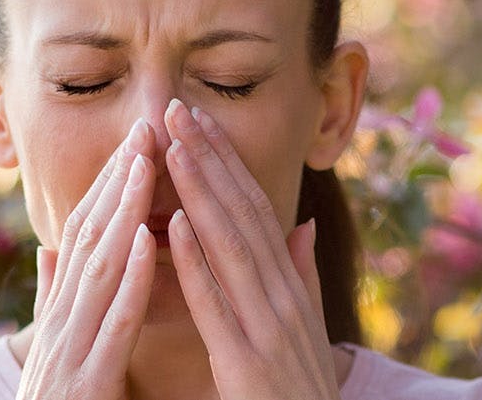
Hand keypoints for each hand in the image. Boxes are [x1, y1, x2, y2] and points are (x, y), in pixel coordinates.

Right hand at [18, 118, 158, 399]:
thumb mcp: (56, 355)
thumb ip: (53, 301)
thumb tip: (49, 250)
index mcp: (57, 319)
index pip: (82, 238)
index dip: (106, 187)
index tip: (136, 142)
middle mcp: (57, 328)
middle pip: (86, 241)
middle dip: (116, 182)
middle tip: (146, 127)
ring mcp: (66, 356)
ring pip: (96, 271)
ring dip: (122, 213)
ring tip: (147, 164)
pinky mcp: (85, 386)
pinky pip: (111, 326)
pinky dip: (130, 281)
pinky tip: (150, 242)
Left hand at [162, 99, 341, 399]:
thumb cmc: (301, 393)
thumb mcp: (308, 330)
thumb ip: (303, 277)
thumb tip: (302, 223)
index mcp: (291, 289)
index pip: (257, 211)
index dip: (229, 163)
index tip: (200, 120)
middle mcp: (284, 299)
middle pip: (244, 215)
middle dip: (210, 159)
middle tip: (177, 109)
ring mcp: (269, 329)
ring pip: (231, 247)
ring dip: (202, 193)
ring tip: (173, 147)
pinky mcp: (247, 363)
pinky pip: (218, 306)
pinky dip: (198, 263)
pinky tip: (175, 227)